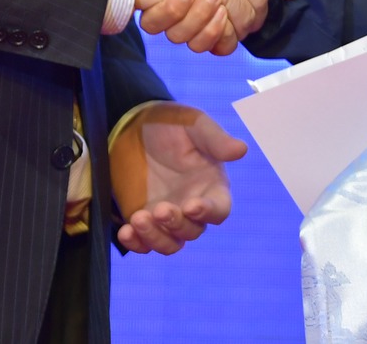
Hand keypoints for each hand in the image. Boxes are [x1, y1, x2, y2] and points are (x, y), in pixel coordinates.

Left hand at [109, 102, 244, 254]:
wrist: (132, 125)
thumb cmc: (170, 123)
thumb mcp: (193, 124)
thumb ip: (215, 139)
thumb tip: (242, 149)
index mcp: (211, 185)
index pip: (219, 209)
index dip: (208, 212)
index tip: (191, 205)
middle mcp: (191, 206)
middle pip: (192, 231)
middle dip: (176, 224)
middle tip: (159, 208)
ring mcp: (167, 217)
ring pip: (170, 244)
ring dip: (155, 237)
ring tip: (138, 218)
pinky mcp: (142, 221)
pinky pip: (143, 244)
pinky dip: (136, 243)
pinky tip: (125, 232)